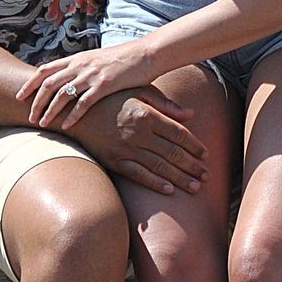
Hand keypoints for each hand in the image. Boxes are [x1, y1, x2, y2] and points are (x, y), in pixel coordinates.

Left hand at [17, 42, 158, 128]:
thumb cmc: (124, 59)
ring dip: (49, 110)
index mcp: (77, 58)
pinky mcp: (105, 85)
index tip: (20, 96)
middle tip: (29, 116)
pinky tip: (65, 126)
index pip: (45, 69)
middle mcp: (80, 65)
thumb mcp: (97, 60)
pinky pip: (83, 103)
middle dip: (36, 101)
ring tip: (42, 124)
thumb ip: (81, 68)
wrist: (146, 54)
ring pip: (62, 94)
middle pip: (49, 83)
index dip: (30, 83)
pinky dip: (72, 116)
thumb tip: (69, 79)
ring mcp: (92, 75)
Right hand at [70, 89, 208, 194]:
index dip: (194, 145)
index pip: (178, 133)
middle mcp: (138, 133)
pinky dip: (155, 183)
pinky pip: (138, 175)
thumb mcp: (138, 91)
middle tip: (207, 176)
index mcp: (146, 114)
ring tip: (196, 187)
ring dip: (180, 178)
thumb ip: (165, 104)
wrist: (74, 112)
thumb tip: (191, 114)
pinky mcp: (114, 160)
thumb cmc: (110, 98)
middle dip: (192, 166)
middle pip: (172, 152)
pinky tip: (170, 190)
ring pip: (159, 167)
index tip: (206, 155)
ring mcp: (125, 149)